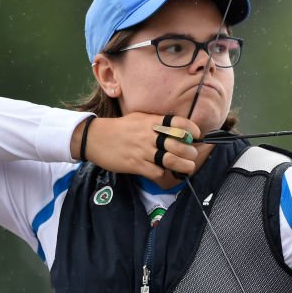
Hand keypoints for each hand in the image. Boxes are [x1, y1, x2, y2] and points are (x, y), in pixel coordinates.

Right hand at [71, 113, 202, 178]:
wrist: (95, 138)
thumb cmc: (120, 128)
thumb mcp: (139, 118)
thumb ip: (157, 122)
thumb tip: (179, 128)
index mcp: (152, 122)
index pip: (178, 123)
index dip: (191, 129)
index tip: (196, 135)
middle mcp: (149, 135)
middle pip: (179, 144)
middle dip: (190, 152)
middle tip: (192, 155)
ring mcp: (143, 151)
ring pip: (171, 160)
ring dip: (183, 166)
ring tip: (187, 167)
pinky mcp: (136, 164)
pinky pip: (156, 172)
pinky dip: (163, 173)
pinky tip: (163, 172)